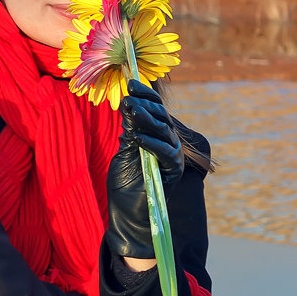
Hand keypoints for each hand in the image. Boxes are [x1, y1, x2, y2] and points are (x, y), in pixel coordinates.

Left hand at [105, 80, 183, 258]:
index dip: (145, 94)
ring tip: (132, 109)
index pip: (155, 108)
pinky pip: (165, 152)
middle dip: (145, 104)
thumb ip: (130, 129)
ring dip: (147, 118)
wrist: (127, 213)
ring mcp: (172, 156)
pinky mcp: (172, 171)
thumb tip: (130, 104)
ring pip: (163, 130)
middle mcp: (168, 142)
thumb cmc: (126, 182)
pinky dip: (151, 143)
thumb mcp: (124, 150)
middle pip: (161, 116)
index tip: (131, 82)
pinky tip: (137, 137)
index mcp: (156, 134)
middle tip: (130, 96)